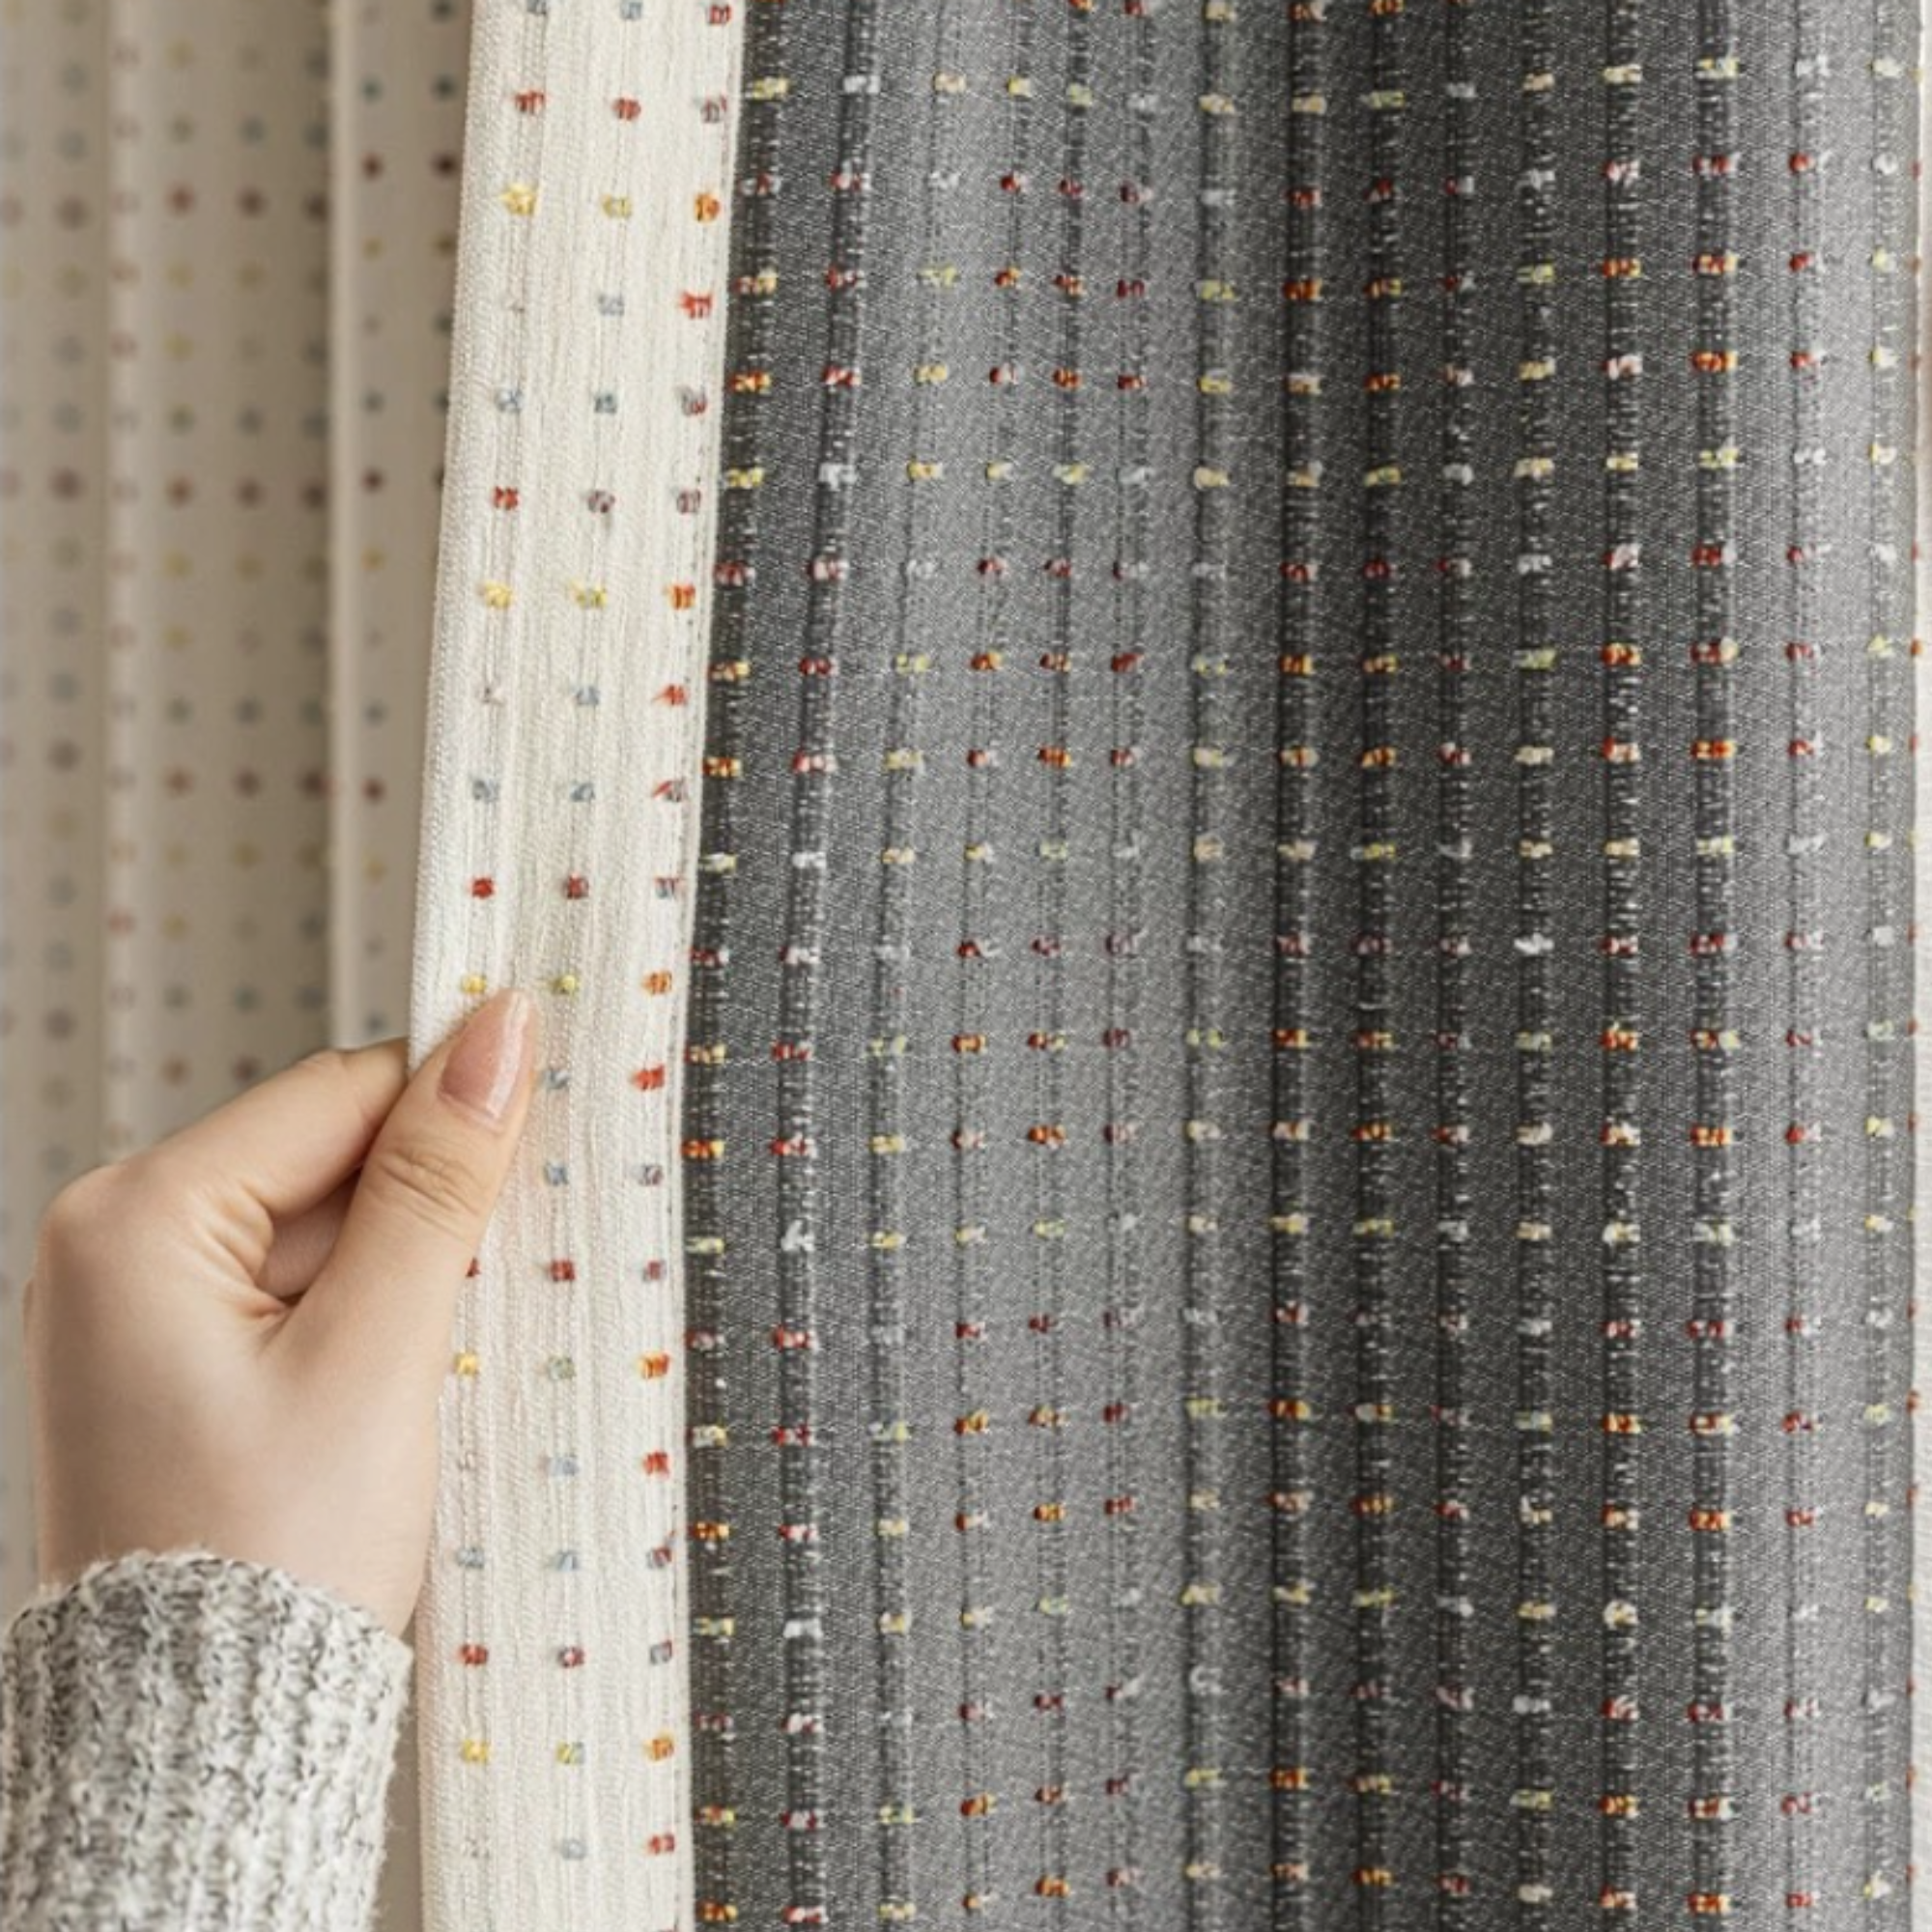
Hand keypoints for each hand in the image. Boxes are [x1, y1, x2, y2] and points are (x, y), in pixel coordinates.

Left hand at [22, 988, 537, 1635]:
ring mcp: (132, 1307)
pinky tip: (401, 1379)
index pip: (336, 1093)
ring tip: (438, 1359)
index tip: (545, 1126)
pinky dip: (363, 1318)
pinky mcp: (169, 1360)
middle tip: (500, 1279)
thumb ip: (435, 1184)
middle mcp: (109, 1246)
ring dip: (402, 1269)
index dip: (450, 1108)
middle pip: (325, 1158)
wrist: (205, 1735)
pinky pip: (290, 1289)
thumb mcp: (377, 1351)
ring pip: (317, 1225)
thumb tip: (492, 1040)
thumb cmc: (267, 1560)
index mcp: (132, 1219)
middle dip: (425, 1206)